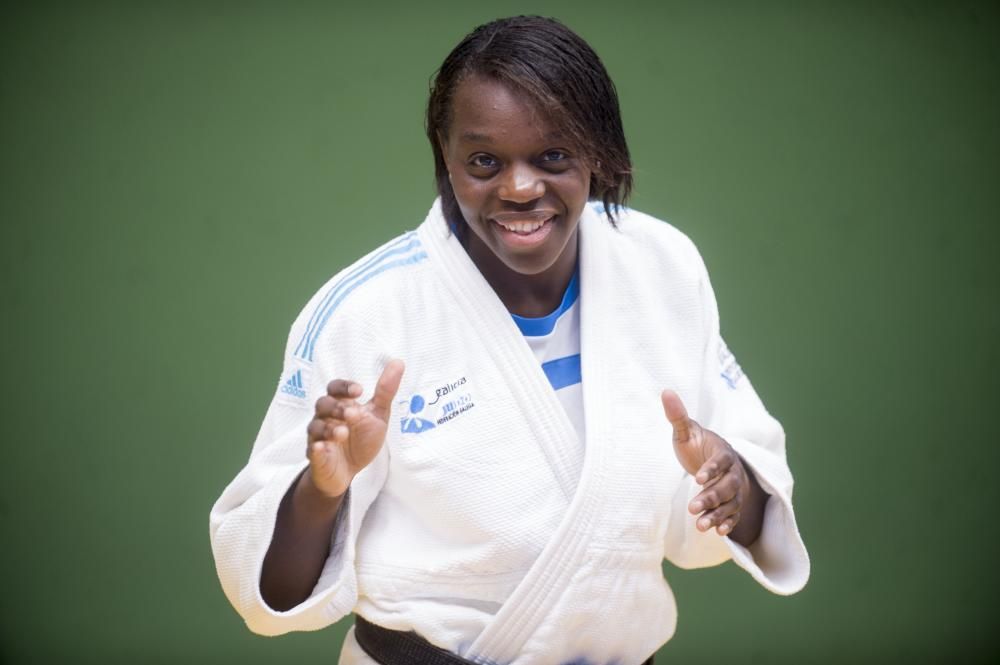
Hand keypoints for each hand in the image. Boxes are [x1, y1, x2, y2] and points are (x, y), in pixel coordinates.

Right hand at [304, 359, 404, 497]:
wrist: (350, 471)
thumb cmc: (362, 439)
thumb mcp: (378, 415)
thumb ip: (385, 390)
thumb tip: (398, 362)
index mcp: (340, 404)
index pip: (335, 388)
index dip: (344, 387)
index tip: (359, 391)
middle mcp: (326, 417)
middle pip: (322, 404)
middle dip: (337, 407)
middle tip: (353, 414)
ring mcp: (319, 437)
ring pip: (315, 427)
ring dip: (328, 428)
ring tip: (343, 433)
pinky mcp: (316, 457)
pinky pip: (311, 450)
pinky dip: (316, 448)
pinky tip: (322, 447)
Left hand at [661, 389, 756, 537]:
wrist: (711, 459)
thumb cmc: (697, 445)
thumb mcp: (686, 431)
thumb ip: (677, 416)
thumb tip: (665, 391)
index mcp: (723, 452)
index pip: (721, 460)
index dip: (711, 469)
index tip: (697, 478)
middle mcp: (733, 472)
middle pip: (728, 486)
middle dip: (711, 497)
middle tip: (692, 507)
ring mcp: (735, 489)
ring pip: (730, 503)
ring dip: (717, 514)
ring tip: (700, 525)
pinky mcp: (733, 503)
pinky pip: (733, 514)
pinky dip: (727, 523)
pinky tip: (717, 533)